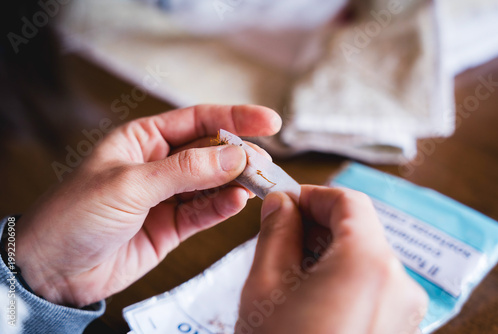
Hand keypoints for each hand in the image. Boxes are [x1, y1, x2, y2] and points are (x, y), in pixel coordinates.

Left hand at [15, 104, 281, 306]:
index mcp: (142, 139)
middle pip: (210, 152)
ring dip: (236, 182)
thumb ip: (186, 171)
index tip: (268, 122)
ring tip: (258, 182)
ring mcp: (167, 196)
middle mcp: (158, 164)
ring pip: (212, 183)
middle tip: (263, 162)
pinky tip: (238, 202)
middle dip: (239, 155)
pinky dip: (223, 207)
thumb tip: (234, 155)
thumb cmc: (75, 215)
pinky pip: (204, 212)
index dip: (235, 118)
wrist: (53, 271)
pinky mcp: (172, 226)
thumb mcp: (130, 184)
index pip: (198, 121)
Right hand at [237, 186, 427, 333]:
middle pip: (360, 228)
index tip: (285, 202)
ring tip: (292, 267)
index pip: (349, 202)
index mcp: (369, 264)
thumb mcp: (266, 284)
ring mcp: (404, 309)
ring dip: (329, 249)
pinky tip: (312, 291)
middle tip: (281, 233)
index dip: (313, 195)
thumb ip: (277, 232)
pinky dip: (344, 274)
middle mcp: (399, 283)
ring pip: (366, 255)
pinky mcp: (398, 326)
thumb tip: (282, 203)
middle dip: (319, 224)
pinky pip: (373, 283)